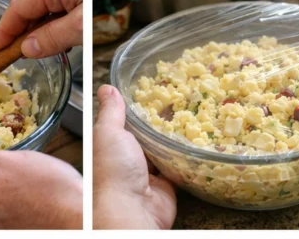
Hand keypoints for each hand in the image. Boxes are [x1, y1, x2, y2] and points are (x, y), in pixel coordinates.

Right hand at [0, 0, 81, 56]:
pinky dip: (54, 30)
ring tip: (34, 54)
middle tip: (11, 56)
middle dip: (19, 32)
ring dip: (38, 33)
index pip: (19, 6)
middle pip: (29, 9)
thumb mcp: (82, 26)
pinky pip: (59, 13)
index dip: (5, 29)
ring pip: (44, 12)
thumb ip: (53, 36)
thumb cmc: (113, 6)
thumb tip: (26, 49)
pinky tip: (60, 44)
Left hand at [93, 85, 175, 229]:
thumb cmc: (112, 172)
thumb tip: (106, 88)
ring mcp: (147, 173)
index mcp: (111, 145)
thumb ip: (111, 111)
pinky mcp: (166, 186)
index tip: (148, 89)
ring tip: (186, 114)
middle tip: (173, 99)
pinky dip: (183, 157)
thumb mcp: (108, 132)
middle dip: (156, 122)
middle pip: (145, 135)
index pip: (123, 122)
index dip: (135, 107)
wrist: (131, 210)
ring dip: (171, 138)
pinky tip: (191, 140)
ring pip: (162, 150)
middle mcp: (128, 159)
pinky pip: (177, 167)